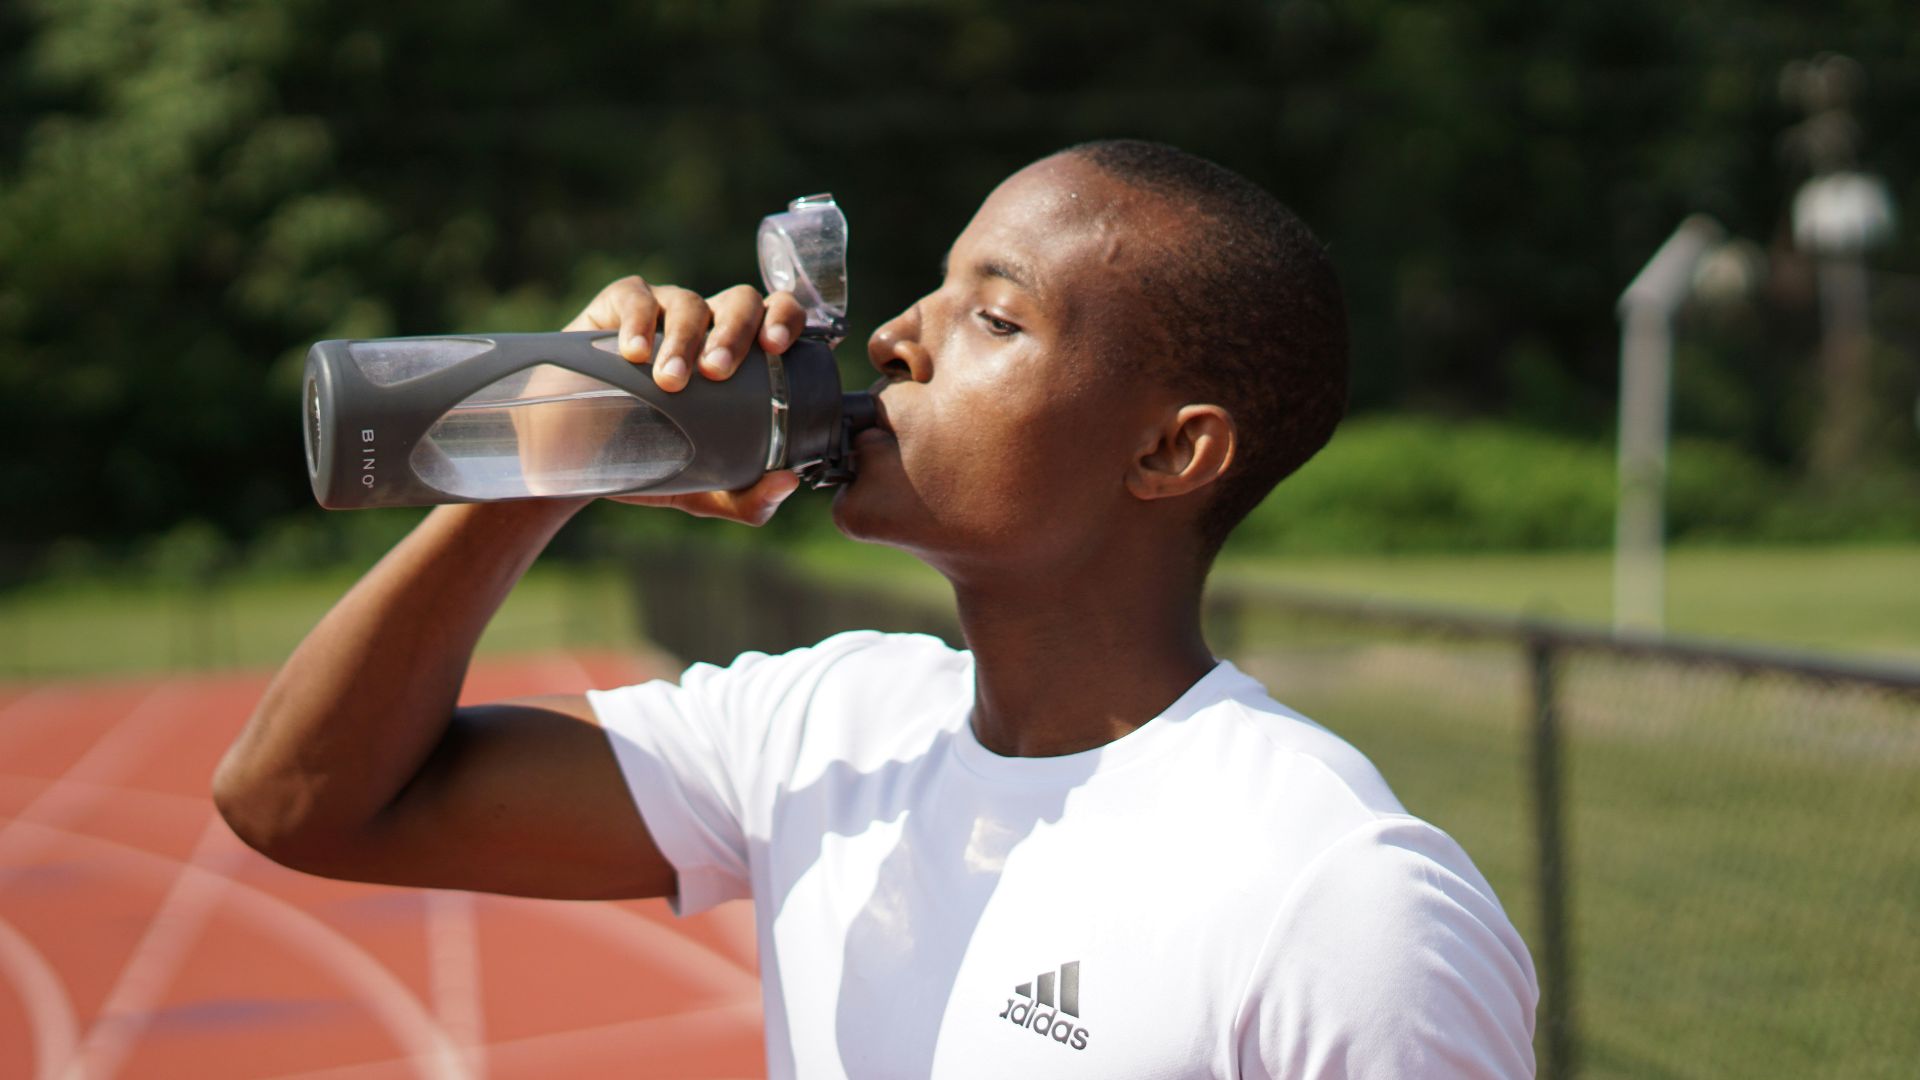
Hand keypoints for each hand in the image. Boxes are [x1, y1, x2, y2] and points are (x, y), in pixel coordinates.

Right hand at [550, 275, 808, 523]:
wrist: (581, 459)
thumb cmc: (656, 461)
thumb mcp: (705, 489)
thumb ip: (749, 498)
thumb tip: (787, 483)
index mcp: (744, 356)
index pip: (778, 315)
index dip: (785, 319)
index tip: (775, 347)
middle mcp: (711, 326)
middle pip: (740, 302)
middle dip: (734, 332)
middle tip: (717, 372)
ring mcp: (665, 312)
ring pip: (690, 303)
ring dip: (684, 340)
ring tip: (669, 380)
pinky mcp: (618, 307)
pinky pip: (636, 298)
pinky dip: (638, 321)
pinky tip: (634, 353)